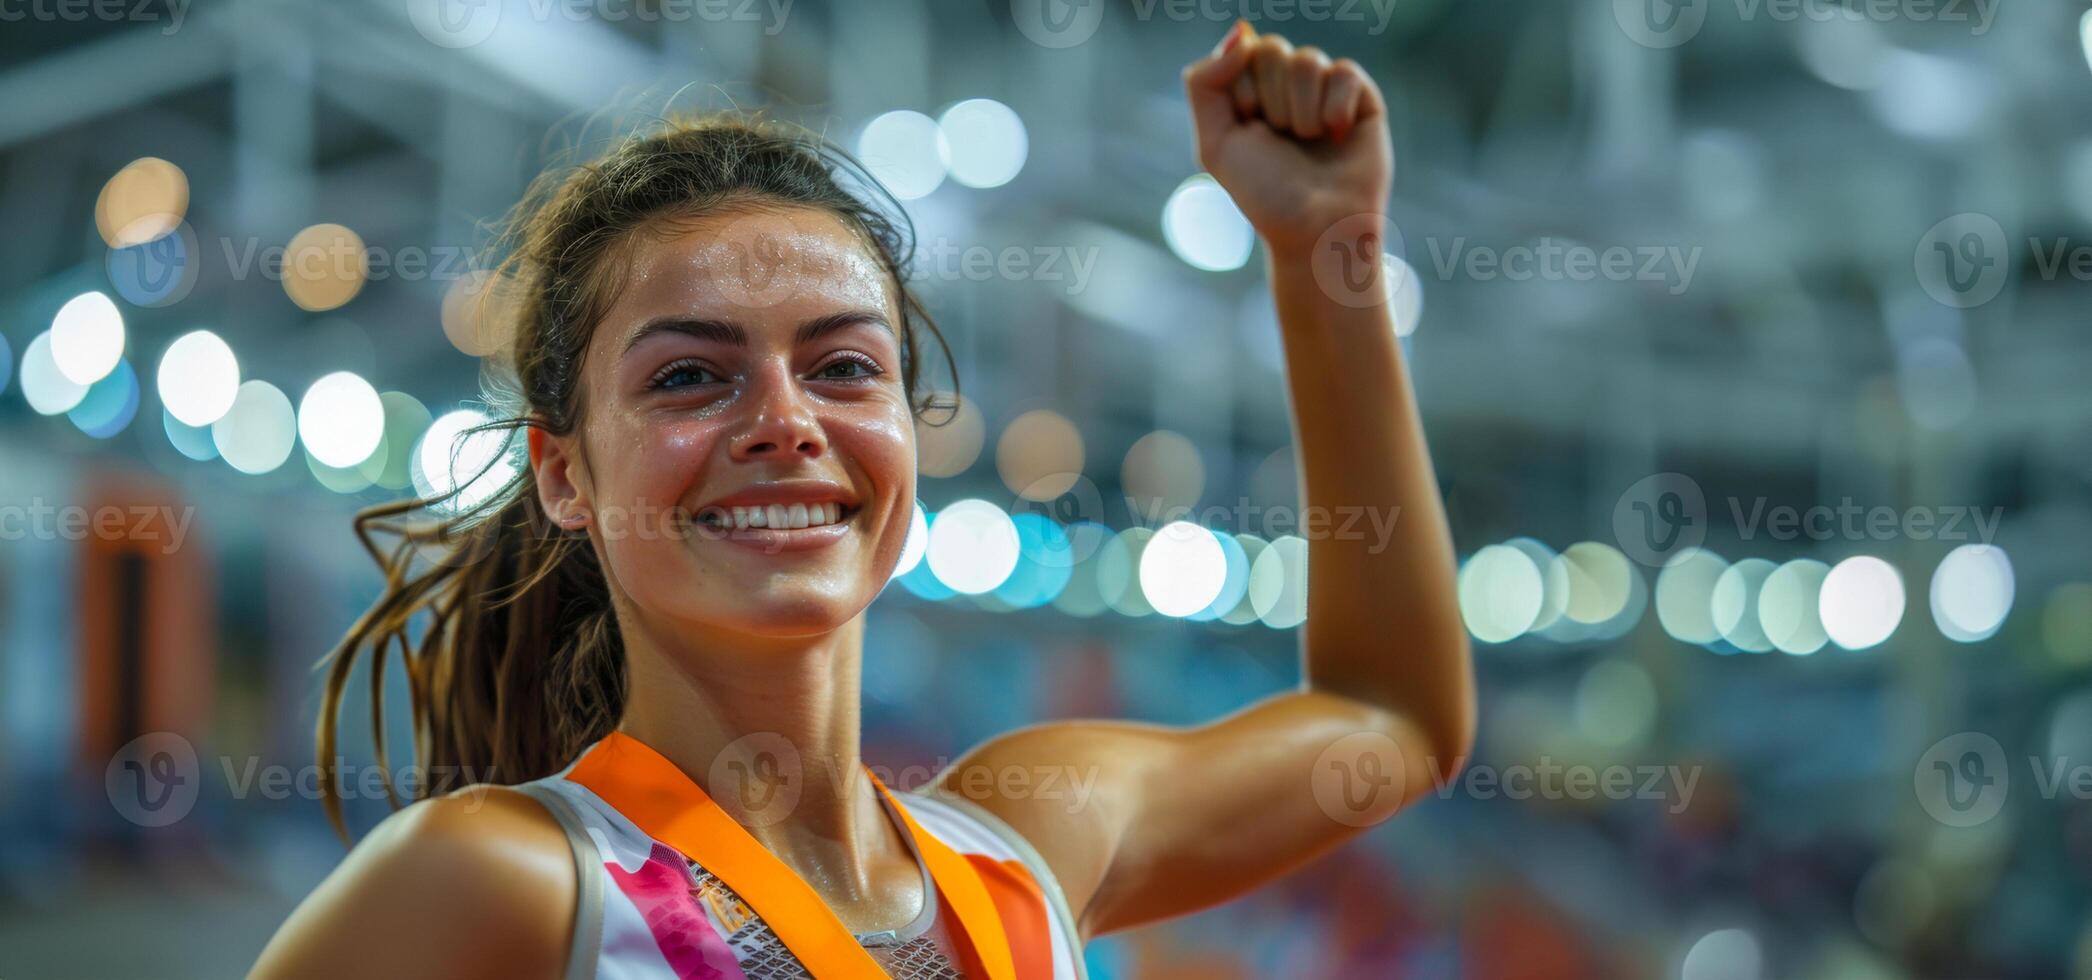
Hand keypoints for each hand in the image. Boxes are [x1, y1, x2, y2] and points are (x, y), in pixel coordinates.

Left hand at [1181, 21, 1392, 256]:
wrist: (1314, 231)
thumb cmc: (1264, 194)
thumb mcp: (1215, 142)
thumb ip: (1206, 83)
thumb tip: (1241, 31)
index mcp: (1251, 92)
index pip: (1242, 52)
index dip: (1244, 95)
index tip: (1250, 130)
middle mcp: (1288, 87)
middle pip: (1273, 49)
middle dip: (1270, 101)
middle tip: (1281, 139)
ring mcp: (1326, 90)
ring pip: (1307, 60)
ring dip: (1299, 110)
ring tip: (1308, 141)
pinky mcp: (1362, 100)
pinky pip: (1344, 72)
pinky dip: (1333, 108)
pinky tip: (1336, 135)